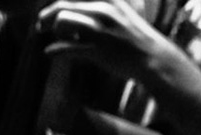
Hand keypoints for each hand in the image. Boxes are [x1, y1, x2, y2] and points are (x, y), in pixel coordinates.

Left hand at [36, 0, 200, 134]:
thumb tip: (75, 15)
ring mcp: (101, 31)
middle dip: (47, 16)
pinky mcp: (99, 50)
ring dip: (55, 31)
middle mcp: (103, 12)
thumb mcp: (123, 16)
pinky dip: (55, 51)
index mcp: (108, 2)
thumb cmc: (139, 43)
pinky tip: (50, 54)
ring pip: (63, 21)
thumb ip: (102, 12)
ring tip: (58, 39)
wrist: (159, 62)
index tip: (51, 14)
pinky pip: (68, 47)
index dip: (57, 6)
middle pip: (62, 6)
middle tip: (41, 26)